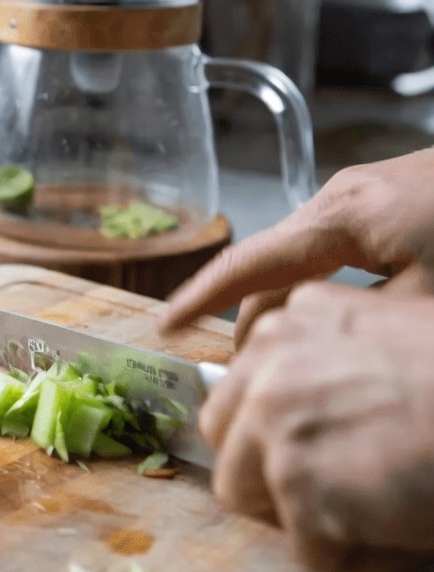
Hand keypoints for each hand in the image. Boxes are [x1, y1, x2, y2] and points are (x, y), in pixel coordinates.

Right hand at [158, 149, 433, 343]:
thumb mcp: (427, 301)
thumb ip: (361, 324)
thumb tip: (312, 350)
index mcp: (337, 219)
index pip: (247, 265)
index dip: (200, 299)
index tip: (165, 327)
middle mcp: (337, 199)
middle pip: (270, 266)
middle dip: (247, 318)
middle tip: (241, 375)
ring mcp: (361, 195)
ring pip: (302, 259)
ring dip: (285, 304)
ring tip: (281, 357)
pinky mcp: (385, 201)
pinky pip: (332, 249)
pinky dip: (314, 286)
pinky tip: (327, 319)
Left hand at [201, 282, 433, 571]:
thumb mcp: (382, 342)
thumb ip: (321, 369)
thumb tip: (291, 423)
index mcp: (288, 322)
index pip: (238, 394)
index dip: (277, 437)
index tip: (328, 453)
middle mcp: (268, 361)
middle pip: (227, 441)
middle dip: (271, 476)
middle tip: (340, 493)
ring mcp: (276, 418)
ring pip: (245, 494)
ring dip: (306, 517)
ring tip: (378, 509)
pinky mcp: (298, 478)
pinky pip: (310, 549)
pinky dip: (359, 556)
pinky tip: (407, 526)